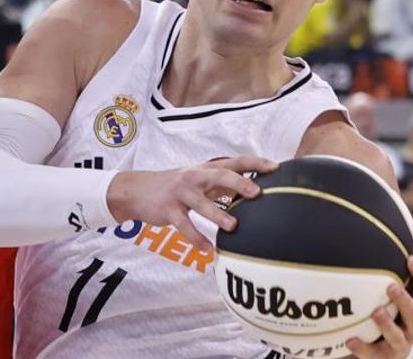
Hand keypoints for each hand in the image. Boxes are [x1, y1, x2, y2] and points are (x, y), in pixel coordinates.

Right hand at [106, 156, 277, 252]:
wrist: (137, 190)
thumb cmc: (175, 187)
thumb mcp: (198, 181)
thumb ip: (222, 186)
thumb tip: (253, 192)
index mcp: (204, 170)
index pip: (233, 162)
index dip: (254, 163)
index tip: (276, 167)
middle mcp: (193, 177)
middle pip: (217, 176)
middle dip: (238, 183)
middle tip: (257, 193)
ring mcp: (179, 193)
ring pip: (200, 203)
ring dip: (217, 214)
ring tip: (233, 227)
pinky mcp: (167, 209)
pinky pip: (183, 225)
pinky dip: (195, 238)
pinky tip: (207, 250)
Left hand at [346, 241, 412, 358]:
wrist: (386, 350)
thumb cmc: (395, 312)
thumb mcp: (403, 292)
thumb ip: (409, 271)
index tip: (410, 258)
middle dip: (405, 301)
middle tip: (391, 286)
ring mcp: (399, 344)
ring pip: (398, 337)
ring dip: (387, 325)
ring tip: (376, 312)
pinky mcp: (383, 357)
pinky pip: (372, 354)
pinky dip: (362, 347)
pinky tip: (349, 340)